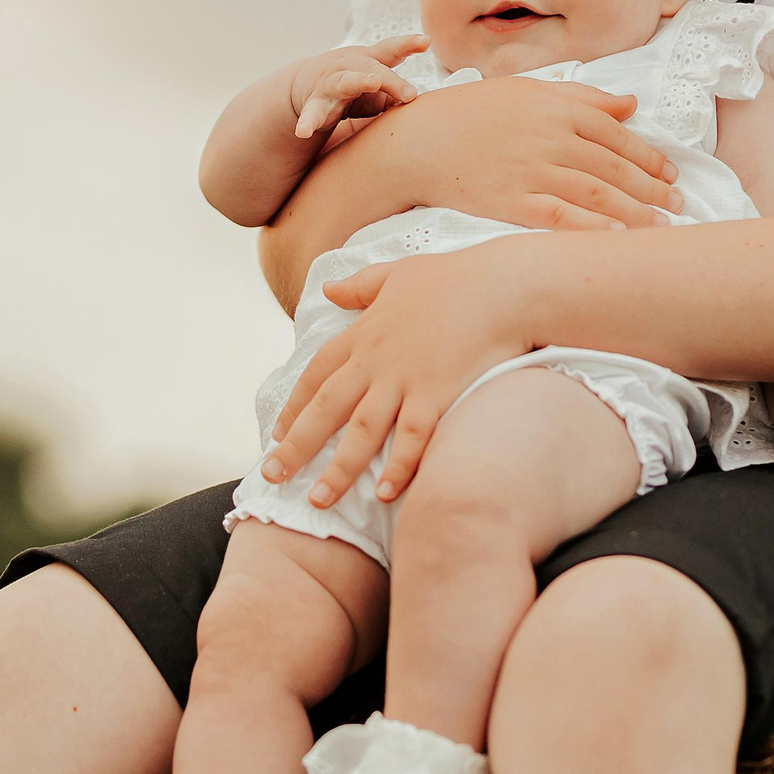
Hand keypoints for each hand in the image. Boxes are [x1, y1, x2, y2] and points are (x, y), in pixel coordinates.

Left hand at [260, 243, 538, 505]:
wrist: (502, 284)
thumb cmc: (455, 276)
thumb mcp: (398, 273)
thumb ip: (361, 286)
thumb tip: (328, 290)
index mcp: (364, 333)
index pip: (316, 373)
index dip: (295, 404)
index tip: (277, 432)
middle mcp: (376, 360)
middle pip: (326, 408)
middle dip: (297, 445)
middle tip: (272, 476)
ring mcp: (405, 378)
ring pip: (361, 431)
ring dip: (338, 468)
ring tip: (318, 500)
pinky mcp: (437, 393)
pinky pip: (412, 438)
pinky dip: (398, 466)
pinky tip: (385, 494)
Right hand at [289, 36, 427, 137]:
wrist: (304, 85)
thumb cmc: (351, 86)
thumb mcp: (374, 86)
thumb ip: (394, 94)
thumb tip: (418, 105)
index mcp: (367, 61)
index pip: (389, 50)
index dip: (407, 44)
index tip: (426, 41)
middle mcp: (348, 67)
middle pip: (371, 68)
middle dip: (391, 79)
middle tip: (410, 94)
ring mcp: (329, 84)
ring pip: (344, 81)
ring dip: (359, 81)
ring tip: (372, 82)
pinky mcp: (314, 104)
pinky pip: (311, 114)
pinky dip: (307, 122)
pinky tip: (303, 132)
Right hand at [384, 75, 683, 230]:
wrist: (417, 141)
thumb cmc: (471, 112)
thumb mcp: (527, 89)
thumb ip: (582, 96)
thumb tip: (630, 104)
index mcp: (556, 107)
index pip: (616, 133)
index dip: (648, 156)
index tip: (671, 173)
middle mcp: (550, 137)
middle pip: (613, 166)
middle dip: (652, 187)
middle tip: (678, 204)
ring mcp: (531, 170)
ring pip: (596, 193)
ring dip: (634, 212)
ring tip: (660, 226)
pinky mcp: (512, 202)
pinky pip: (561, 216)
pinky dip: (592, 227)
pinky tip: (617, 238)